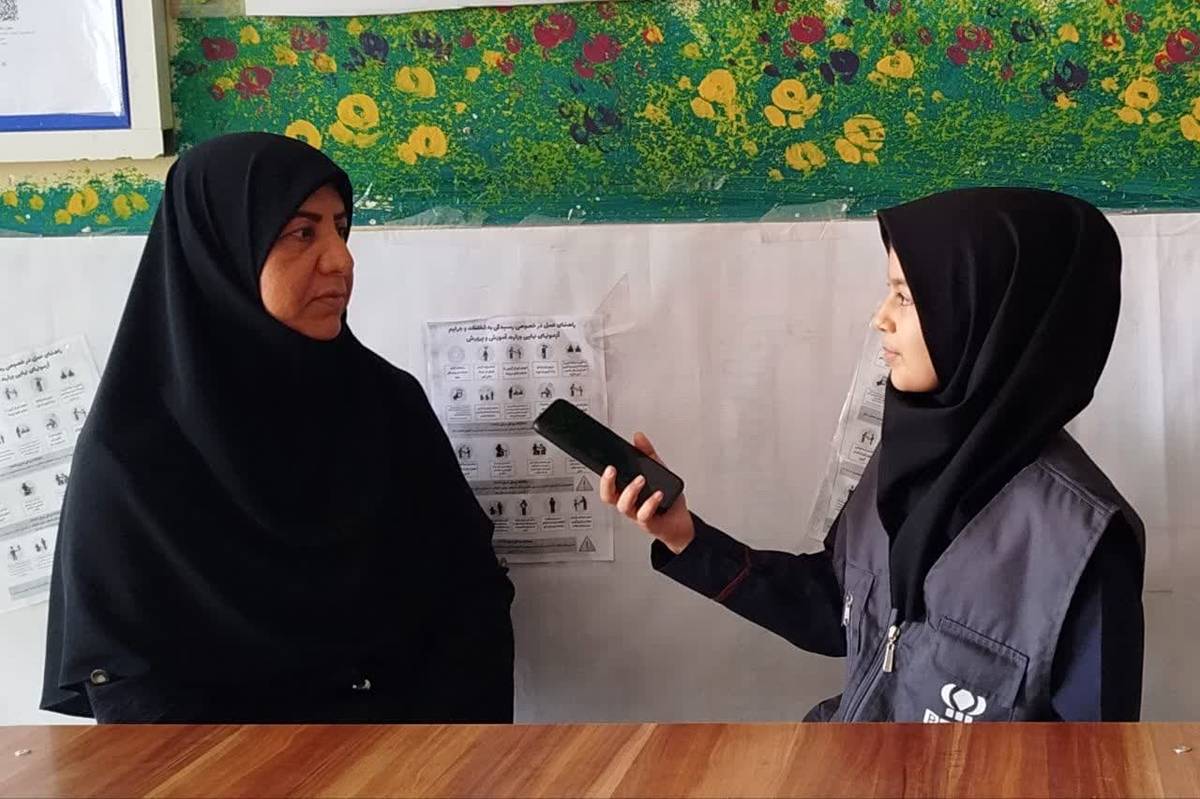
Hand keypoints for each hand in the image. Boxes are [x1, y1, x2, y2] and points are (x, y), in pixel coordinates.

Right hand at [598, 432, 694, 553]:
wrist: (680, 522)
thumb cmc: (666, 500)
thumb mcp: (658, 471)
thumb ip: (648, 455)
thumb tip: (638, 437)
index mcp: (627, 491)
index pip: (608, 483)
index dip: (603, 474)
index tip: (606, 463)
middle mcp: (629, 503)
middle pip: (608, 496)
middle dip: (607, 482)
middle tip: (611, 470)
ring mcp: (637, 513)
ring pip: (624, 505)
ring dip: (631, 491)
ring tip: (641, 479)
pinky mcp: (648, 522)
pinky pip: (644, 514)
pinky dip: (651, 503)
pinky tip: (658, 494)